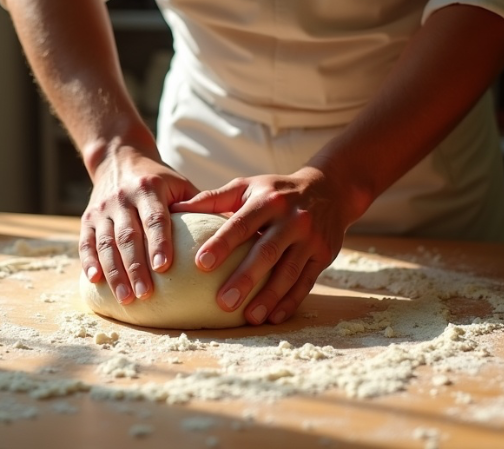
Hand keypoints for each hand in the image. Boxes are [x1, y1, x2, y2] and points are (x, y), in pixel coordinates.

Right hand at [80, 147, 198, 305]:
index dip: (159, 243)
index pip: (154, 218)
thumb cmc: (159, 179)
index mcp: (148, 189)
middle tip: (145, 295)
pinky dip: (89, 262)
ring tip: (126, 299)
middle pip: (128, 237)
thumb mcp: (180, 184)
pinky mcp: (88, 218)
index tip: (163, 268)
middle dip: (136, 267)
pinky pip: (86, 243)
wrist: (119, 157)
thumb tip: (235, 234)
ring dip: (115, 273)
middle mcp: (122, 198)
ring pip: (106, 244)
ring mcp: (102, 209)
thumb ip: (200, 206)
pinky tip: (94, 281)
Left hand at [170, 167, 353, 324]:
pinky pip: (306, 282)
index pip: (242, 224)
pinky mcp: (324, 255)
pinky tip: (273, 317)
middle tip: (222, 302)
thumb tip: (173, 209)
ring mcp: (310, 238)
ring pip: (289, 272)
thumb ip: (212, 199)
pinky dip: (290, 302)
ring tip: (248, 317)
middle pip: (266, 252)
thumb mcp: (247, 186)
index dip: (222, 244)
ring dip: (269, 297)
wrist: (330, 189)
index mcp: (268, 200)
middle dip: (245, 278)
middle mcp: (292, 219)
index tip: (201, 264)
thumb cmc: (275, 191)